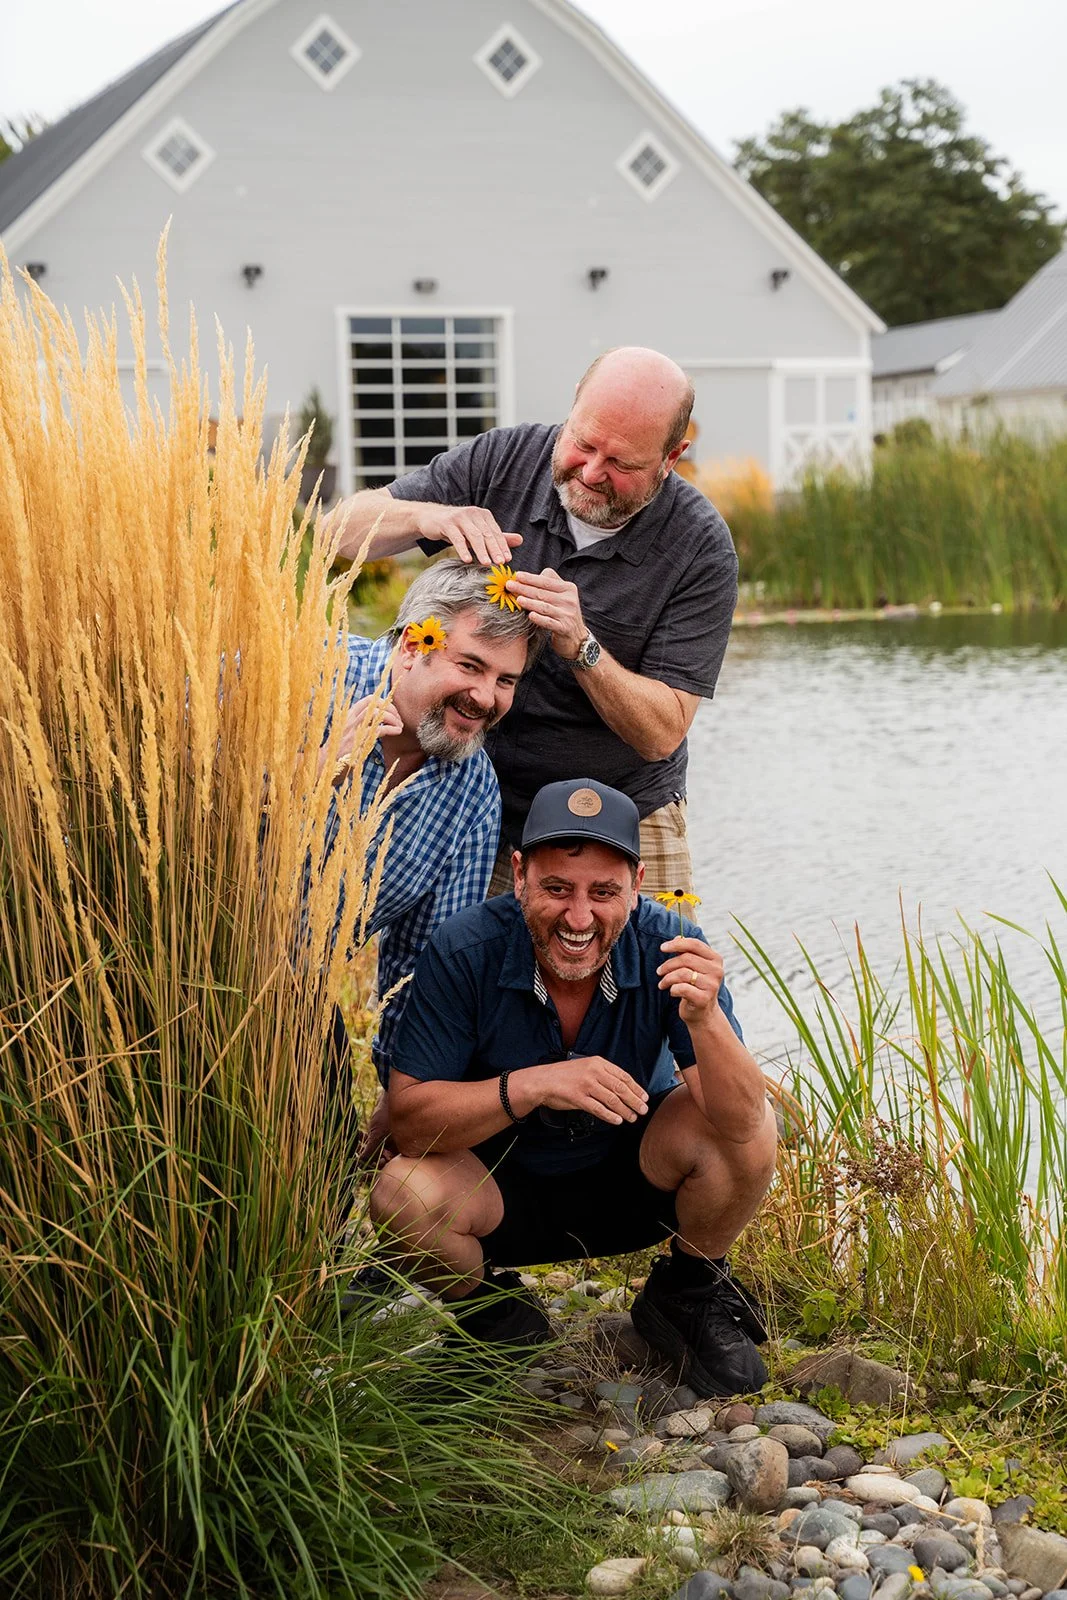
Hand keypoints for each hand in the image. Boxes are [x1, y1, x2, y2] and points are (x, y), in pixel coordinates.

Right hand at [331, 694, 402, 782]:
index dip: (383, 702)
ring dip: (392, 717)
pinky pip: (378, 729)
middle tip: (399, 719)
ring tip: (399, 726)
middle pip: (373, 702)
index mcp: (348, 716)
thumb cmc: (338, 752)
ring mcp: (353, 729)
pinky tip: (397, 732)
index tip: (393, 712)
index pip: (368, 699)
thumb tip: (382, 723)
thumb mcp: (349, 734)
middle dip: (390, 708)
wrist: (324, 765)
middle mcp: (350, 719)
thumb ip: (361, 726)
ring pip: (376, 713)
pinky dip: (391, 728)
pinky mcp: (357, 741)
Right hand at [413, 503, 521, 565]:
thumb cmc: (457, 527)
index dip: (502, 546)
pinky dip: (462, 549)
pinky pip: (456, 538)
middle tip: (500, 563)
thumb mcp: (478, 531)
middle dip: (494, 549)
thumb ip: (498, 537)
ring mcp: (459, 517)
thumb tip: (521, 540)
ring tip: (486, 563)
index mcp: (483, 515)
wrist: (431, 518)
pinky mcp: (447, 523)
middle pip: (487, 534)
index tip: (507, 560)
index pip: (496, 532)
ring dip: (481, 551)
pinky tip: (467, 560)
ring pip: (474, 536)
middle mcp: (473, 513)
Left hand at [507, 568, 585, 658]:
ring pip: (545, 607)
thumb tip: (524, 577)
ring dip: (530, 603)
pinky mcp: (564, 628)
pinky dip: (539, 619)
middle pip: (543, 593)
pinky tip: (530, 616)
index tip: (517, 575)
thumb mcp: (560, 596)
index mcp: (568, 588)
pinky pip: (549, 622)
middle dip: (524, 588)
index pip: (546, 581)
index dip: (531, 578)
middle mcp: (569, 600)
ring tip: (518, 599)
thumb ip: (547, 585)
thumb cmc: (561, 613)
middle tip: (509, 585)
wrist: (576, 637)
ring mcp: (568, 614)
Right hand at [523, 1056, 648, 1124]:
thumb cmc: (564, 1075)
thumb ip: (603, 1074)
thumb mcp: (585, 1066)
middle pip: (621, 1088)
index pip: (623, 1076)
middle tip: (643, 1110)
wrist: (542, 1080)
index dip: (636, 1088)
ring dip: (625, 1110)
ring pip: (612, 1100)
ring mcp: (586, 1085)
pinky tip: (617, 1120)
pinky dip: (610, 1116)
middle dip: (635, 1101)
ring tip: (632, 1117)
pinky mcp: (578, 1098)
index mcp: (598, 1063)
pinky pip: (598, 1109)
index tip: (644, 1097)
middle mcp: (594, 1072)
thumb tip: (622, 1087)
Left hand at [657, 936, 722, 1027]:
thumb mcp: (694, 968)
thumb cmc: (695, 987)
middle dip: (668, 964)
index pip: (695, 944)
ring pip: (682, 973)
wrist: (703, 1014)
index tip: (662, 948)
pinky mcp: (704, 998)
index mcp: (715, 959)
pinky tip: (672, 992)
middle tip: (659, 971)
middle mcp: (717, 971)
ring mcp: (712, 985)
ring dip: (667, 978)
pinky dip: (672, 989)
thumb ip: (687, 952)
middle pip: (686, 959)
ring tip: (662, 983)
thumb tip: (677, 937)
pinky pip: (682, 988)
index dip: (676, 944)